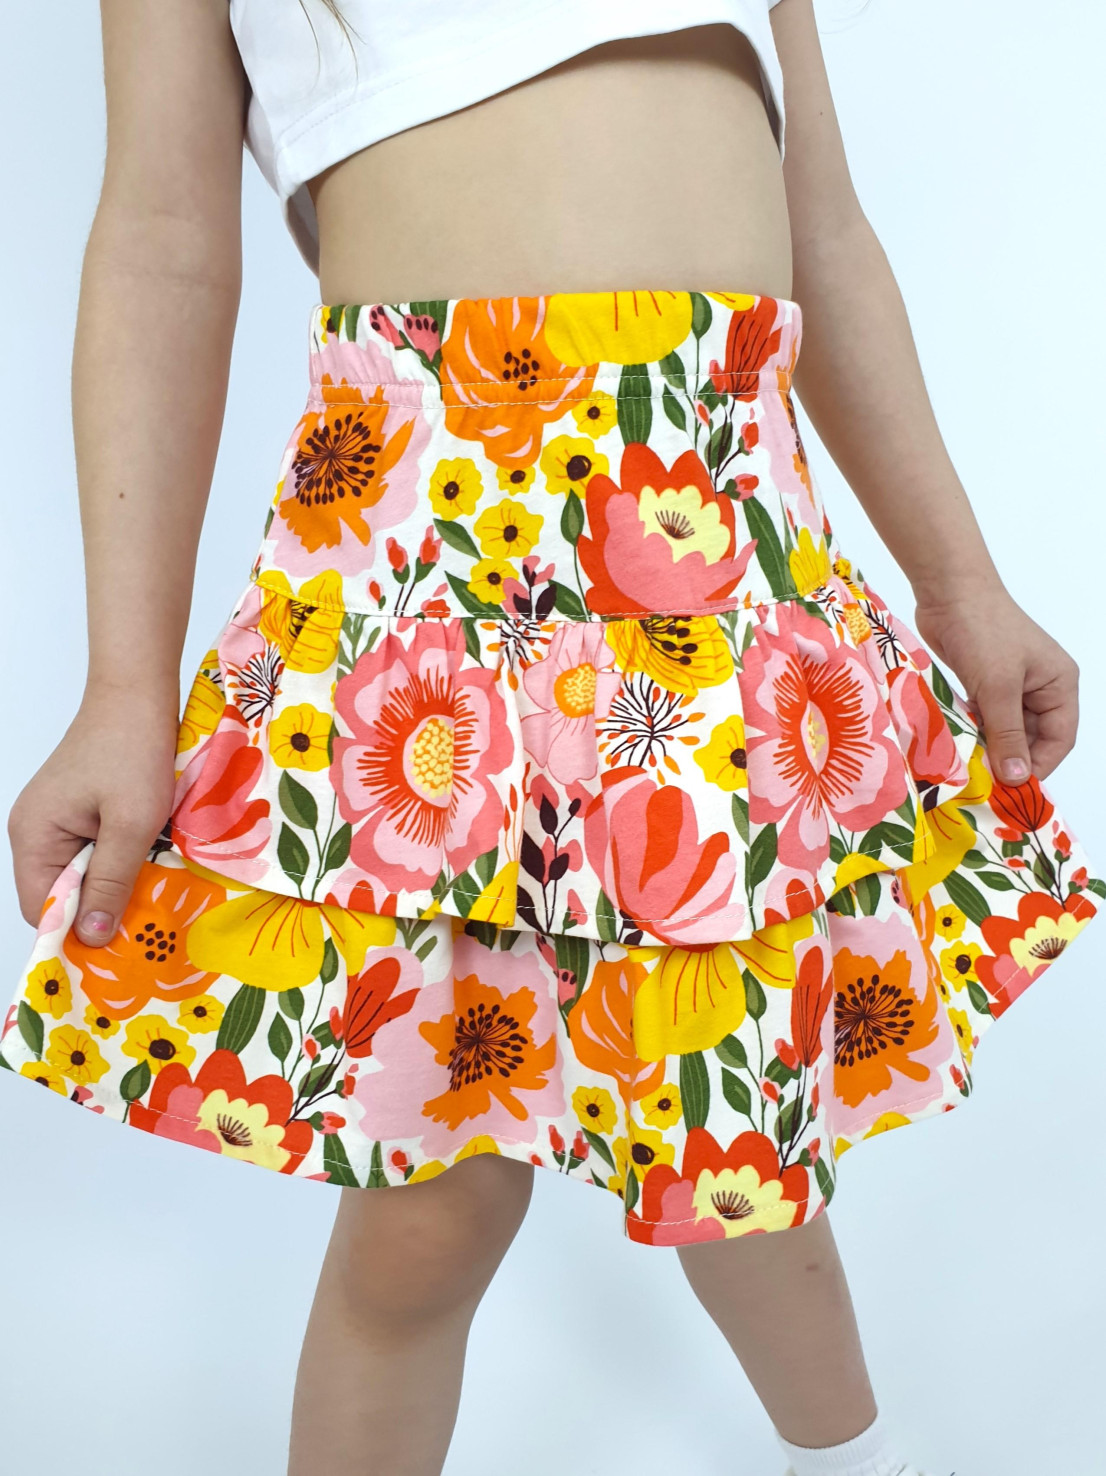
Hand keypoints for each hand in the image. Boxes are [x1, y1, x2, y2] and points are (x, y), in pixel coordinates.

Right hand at [7, 688, 180, 944]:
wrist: (139, 693)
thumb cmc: (133, 750)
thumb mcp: (131, 823)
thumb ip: (111, 881)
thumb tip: (92, 938)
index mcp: (33, 836)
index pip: (42, 908)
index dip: (77, 930)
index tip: (120, 947)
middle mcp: (36, 831)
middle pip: (63, 894)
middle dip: (103, 907)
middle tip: (148, 920)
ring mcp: (57, 819)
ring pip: (84, 873)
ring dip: (118, 881)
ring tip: (154, 887)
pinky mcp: (81, 809)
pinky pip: (96, 850)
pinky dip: (122, 858)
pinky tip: (152, 858)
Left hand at [912, 578, 1078, 784]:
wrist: (949, 592)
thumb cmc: (983, 630)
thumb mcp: (998, 687)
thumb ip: (1007, 734)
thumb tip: (1017, 778)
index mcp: (1059, 684)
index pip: (1059, 739)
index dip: (1039, 765)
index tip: (1013, 788)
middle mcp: (1040, 687)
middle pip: (1032, 738)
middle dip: (1011, 759)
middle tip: (986, 783)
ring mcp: (1011, 686)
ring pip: (1005, 730)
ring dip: (989, 747)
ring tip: (971, 768)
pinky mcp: (984, 684)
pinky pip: (984, 718)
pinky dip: (974, 732)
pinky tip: (960, 746)